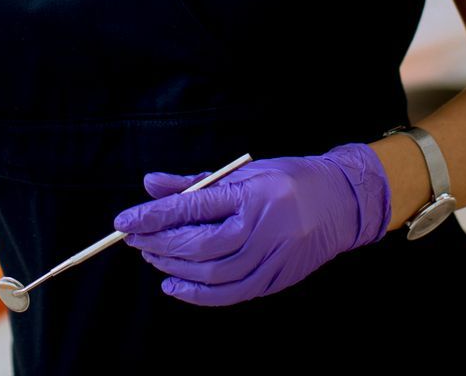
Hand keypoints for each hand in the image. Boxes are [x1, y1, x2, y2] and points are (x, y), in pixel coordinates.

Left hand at [112, 143, 390, 305]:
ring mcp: (272, 258)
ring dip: (174, 268)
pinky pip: (230, 294)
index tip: (124, 220)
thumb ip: (195, 182)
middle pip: (199, 245)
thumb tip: (149, 185)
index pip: (193, 206)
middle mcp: (263, 228)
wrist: (341, 202)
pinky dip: (198, 295)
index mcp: (253, 193)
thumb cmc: (287, 180)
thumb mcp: (243, 172)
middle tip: (135, 239)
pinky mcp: (276, 280)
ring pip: (212, 274)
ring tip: (153, 258)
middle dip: (160, 244)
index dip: (154, 216)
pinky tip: (174, 286)